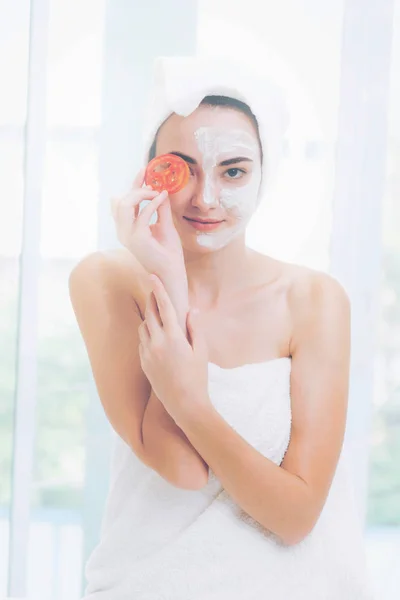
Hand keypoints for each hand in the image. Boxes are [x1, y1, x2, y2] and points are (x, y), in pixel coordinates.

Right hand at [110, 166, 185, 276]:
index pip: (124, 201)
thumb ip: (161, 208)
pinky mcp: (137, 238)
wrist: (172, 271)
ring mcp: (128, 235)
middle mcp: (123, 231)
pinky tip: (162, 197)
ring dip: (141, 194)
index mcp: (127, 228)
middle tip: (154, 184)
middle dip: (136, 187)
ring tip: (157, 193)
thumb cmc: (168, 251)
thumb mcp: (165, 224)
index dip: (133, 184)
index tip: (144, 170)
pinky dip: (152, 203)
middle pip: (120, 200)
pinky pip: (142, 214)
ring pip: (124, 204)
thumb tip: (161, 190)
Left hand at [138, 274, 210, 425]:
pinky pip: (141, 341)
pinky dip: (146, 333)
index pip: (164, 307)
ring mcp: (147, 353)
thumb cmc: (197, 376)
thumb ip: (195, 328)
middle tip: (154, 289)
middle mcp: (157, 343)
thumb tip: (191, 310)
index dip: (159, 289)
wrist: (184, 403)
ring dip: (148, 317)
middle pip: (150, 313)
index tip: (153, 276)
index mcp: (174, 337)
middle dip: (151, 299)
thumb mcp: (201, 351)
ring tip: (156, 312)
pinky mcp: (143, 363)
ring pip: (143, 327)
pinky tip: (154, 334)